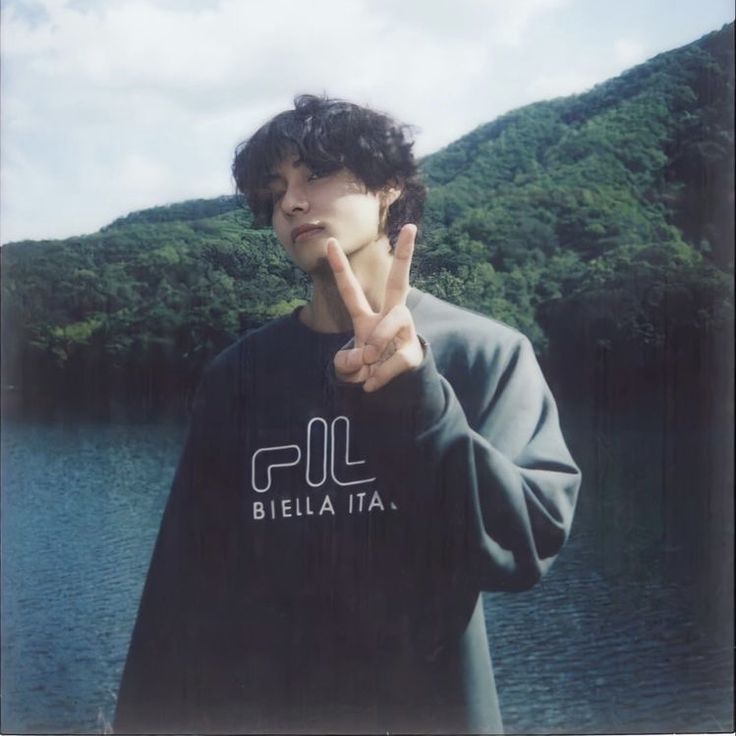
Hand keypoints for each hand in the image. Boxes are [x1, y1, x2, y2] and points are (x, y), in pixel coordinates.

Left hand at [327, 224, 423, 392]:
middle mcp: (390, 317)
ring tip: (367, 363)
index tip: (331, 242)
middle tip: (411, 228)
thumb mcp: (348, 367)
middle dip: (405, 255)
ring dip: (376, 343)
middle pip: (399, 282)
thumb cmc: (368, 369)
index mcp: (366, 317)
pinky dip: (379, 375)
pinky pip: (394, 358)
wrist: (393, 388)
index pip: (351, 290)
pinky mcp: (413, 352)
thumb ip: (345, 362)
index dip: (339, 268)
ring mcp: (405, 332)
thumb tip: (362, 356)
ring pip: (391, 323)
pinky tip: (372, 385)